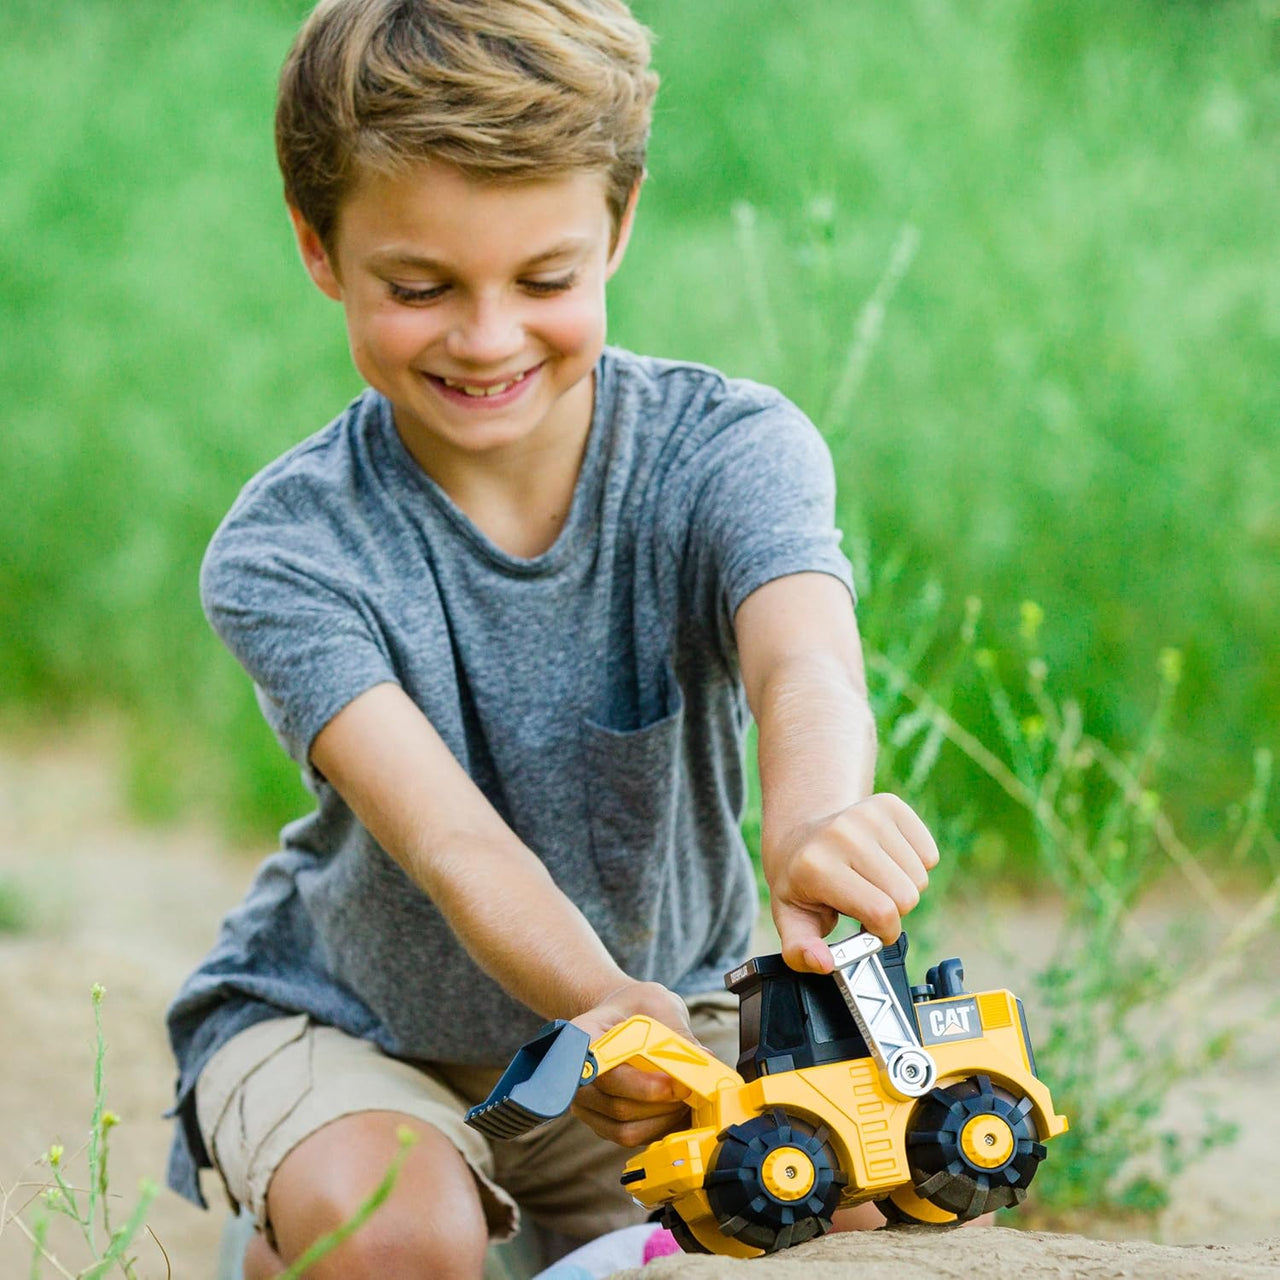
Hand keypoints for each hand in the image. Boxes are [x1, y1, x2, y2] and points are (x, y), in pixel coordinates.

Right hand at [569, 980, 698, 1147]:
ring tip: (686, 1100)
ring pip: (624, 1128)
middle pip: (617, 1104)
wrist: (622, 1014)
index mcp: (584, 1038)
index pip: (604, 1071)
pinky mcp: (602, 1120)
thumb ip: (678, 1034)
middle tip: (691, 1091)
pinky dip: (657, 1128)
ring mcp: (586, 1102)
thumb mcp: (658, 1006)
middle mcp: (577, 1074)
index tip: (675, 1084)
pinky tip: (676, 1110)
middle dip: (662, 1104)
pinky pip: (629, 1136)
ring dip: (662, 1119)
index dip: (641, 1085)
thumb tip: (704, 1061)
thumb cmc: (637, 1007)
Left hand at [765, 792, 938, 973]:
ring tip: (873, 881)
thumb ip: (802, 952)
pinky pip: (929, 853)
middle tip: (867, 902)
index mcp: (816, 866)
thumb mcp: (791, 920)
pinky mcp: (889, 804)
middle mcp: (842, 833)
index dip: (883, 932)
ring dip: (903, 888)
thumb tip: (824, 962)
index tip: (868, 930)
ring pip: (920, 877)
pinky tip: (885, 861)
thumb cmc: (800, 883)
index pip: (881, 912)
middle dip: (892, 912)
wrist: (801, 833)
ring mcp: (867, 814)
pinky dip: (914, 865)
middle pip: (906, 896)